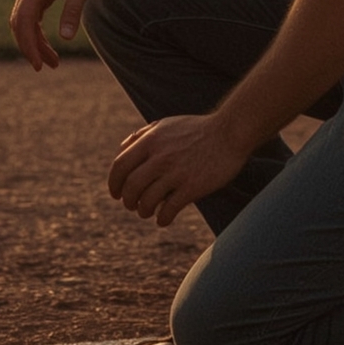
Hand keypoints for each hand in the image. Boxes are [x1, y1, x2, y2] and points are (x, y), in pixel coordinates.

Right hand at [9, 0, 101, 70]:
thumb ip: (72, 11)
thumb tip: (65, 39)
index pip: (23, 21)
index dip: (28, 45)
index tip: (37, 64)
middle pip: (20, 23)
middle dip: (31, 47)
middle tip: (46, 68)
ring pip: (25, 20)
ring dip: (35, 41)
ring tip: (54, 62)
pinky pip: (31, 14)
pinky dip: (37, 30)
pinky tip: (48, 44)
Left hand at [107, 114, 248, 227]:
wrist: (230, 132)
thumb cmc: (197, 129)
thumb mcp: (166, 124)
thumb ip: (142, 135)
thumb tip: (122, 148)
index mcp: (151, 140)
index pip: (120, 166)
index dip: (114, 184)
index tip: (116, 194)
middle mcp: (160, 156)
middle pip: (131, 187)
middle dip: (127, 201)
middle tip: (131, 206)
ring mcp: (176, 172)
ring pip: (147, 201)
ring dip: (143, 211)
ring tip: (147, 212)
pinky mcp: (193, 186)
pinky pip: (169, 210)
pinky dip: (162, 219)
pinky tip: (164, 219)